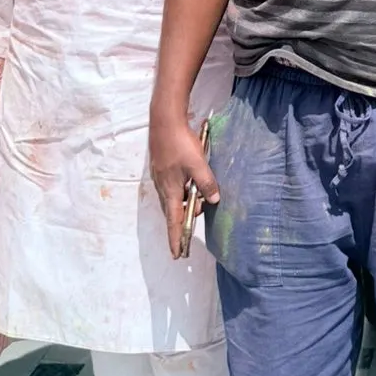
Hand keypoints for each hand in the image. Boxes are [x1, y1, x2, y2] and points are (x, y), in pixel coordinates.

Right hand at [150, 112, 217, 258]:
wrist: (164, 121)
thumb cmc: (181, 144)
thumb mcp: (198, 165)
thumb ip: (207, 183)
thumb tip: (214, 201)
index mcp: (170, 191)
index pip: (173, 221)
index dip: (175, 239)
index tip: (176, 255)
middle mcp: (162, 187)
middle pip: (172, 211)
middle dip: (182, 220)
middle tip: (196, 217)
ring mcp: (160, 177)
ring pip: (172, 198)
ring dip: (183, 204)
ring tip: (197, 201)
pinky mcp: (161, 168)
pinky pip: (171, 188)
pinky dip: (180, 192)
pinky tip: (189, 184)